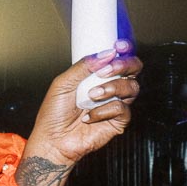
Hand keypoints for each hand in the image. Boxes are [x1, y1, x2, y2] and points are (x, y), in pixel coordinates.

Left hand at [24, 40, 141, 167]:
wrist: (53, 140)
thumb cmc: (54, 113)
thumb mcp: (63, 83)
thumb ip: (83, 67)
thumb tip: (106, 53)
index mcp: (96, 76)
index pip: (118, 57)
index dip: (125, 49)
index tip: (119, 46)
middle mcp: (109, 87)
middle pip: (133, 69)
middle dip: (123, 65)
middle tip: (106, 71)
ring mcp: (115, 103)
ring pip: (132, 87)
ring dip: (111, 88)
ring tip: (92, 96)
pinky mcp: (118, 121)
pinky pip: (122, 109)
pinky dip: (104, 111)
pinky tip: (89, 116)